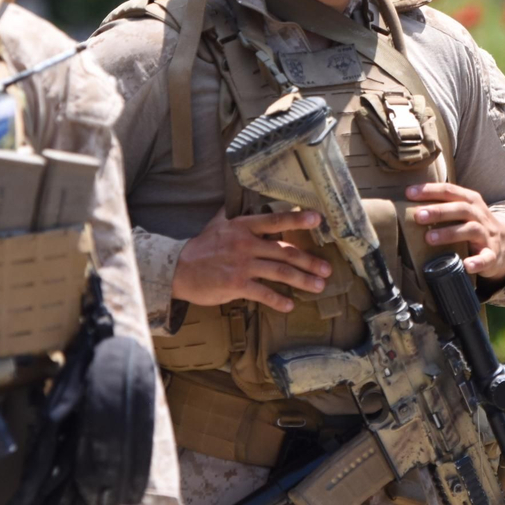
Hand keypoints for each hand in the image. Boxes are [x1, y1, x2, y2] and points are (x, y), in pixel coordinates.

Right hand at [171, 206, 331, 310]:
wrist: (177, 269)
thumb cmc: (199, 247)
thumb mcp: (215, 224)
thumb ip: (229, 213)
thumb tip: (232, 200)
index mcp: (243, 227)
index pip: (275, 221)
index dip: (297, 219)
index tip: (317, 218)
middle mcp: (246, 244)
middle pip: (285, 252)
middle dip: (309, 261)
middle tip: (327, 269)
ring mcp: (242, 265)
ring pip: (280, 272)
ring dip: (302, 280)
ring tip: (318, 287)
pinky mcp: (236, 285)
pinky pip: (263, 293)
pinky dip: (279, 300)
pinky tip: (290, 305)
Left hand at [408, 181, 504, 279]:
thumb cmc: (473, 224)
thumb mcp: (462, 210)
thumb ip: (441, 205)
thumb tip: (406, 203)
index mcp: (470, 201)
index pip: (450, 191)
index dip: (430, 190)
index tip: (408, 193)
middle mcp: (479, 215)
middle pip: (460, 209)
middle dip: (439, 211)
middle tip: (418, 216)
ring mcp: (487, 235)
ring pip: (470, 230)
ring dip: (450, 233)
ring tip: (429, 238)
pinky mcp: (492, 255)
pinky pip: (486, 258)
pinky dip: (477, 262)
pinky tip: (466, 265)